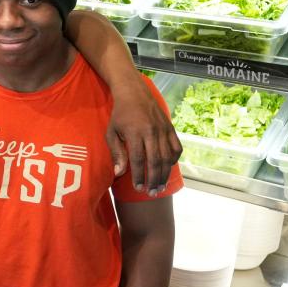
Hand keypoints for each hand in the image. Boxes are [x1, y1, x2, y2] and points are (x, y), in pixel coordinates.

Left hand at [106, 78, 180, 194]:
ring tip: (160, 186)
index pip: (139, 160)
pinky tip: (168, 168)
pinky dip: (174, 159)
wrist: (134, 93)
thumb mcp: (111, 132)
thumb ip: (116, 153)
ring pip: (168, 156)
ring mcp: (163, 129)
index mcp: (135, 133)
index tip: (138, 188)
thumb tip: (119, 173)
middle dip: (154, 179)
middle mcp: (151, 132)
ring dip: (164, 173)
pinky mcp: (170, 127)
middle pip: (156, 161)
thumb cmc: (120, 115)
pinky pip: (176, 147)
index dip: (140, 176)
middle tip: (151, 193)